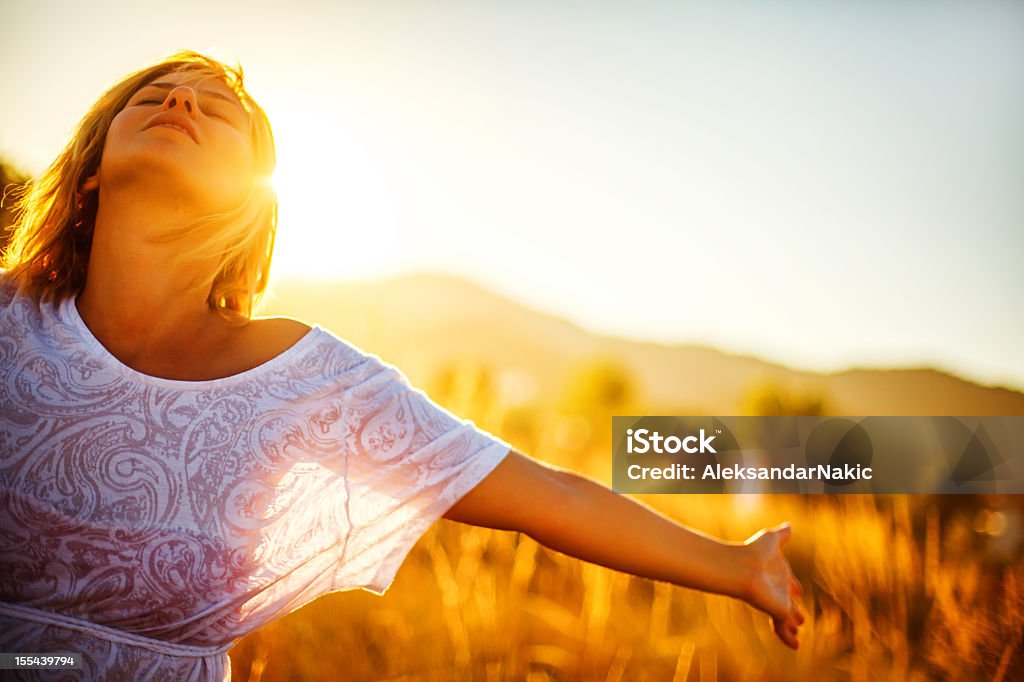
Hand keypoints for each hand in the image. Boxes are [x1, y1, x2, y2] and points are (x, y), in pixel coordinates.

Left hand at [742, 522, 804, 649]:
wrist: (743, 566)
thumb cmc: (754, 551)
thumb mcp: (771, 539)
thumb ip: (781, 534)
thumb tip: (790, 525)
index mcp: (777, 572)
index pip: (786, 581)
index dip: (792, 585)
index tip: (796, 589)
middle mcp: (776, 588)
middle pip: (786, 601)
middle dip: (793, 609)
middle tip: (800, 618)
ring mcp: (775, 601)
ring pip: (785, 617)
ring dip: (791, 625)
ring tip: (797, 633)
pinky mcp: (776, 611)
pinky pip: (783, 628)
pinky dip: (788, 637)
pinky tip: (795, 646)